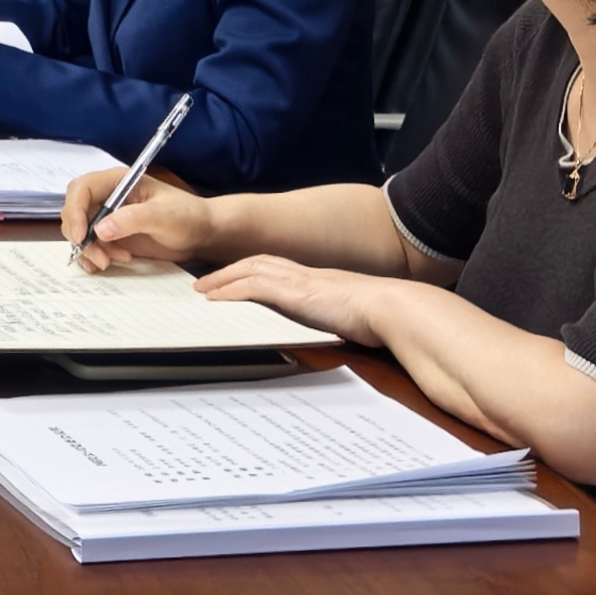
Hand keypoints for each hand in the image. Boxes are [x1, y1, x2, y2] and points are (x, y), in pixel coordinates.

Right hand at [63, 168, 217, 268]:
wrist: (202, 233)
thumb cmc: (188, 215)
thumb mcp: (163, 215)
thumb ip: (132, 219)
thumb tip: (99, 229)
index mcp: (117, 182)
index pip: (81, 189)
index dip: (75, 210)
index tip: (83, 235)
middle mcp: (108, 197)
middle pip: (75, 211)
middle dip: (80, 235)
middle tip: (99, 257)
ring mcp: (108, 217)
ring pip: (80, 231)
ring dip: (88, 249)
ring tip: (109, 261)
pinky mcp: (112, 235)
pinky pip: (90, 245)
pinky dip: (92, 256)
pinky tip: (109, 263)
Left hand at [194, 254, 393, 344]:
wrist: (393, 309)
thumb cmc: (381, 317)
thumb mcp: (352, 315)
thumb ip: (338, 318)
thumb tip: (339, 331)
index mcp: (318, 279)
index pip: (277, 268)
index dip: (252, 271)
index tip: (234, 279)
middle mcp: (305, 274)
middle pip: (257, 263)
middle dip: (229, 271)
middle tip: (205, 283)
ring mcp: (299, 281)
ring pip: (249, 270)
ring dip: (222, 278)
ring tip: (202, 290)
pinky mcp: (295, 293)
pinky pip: (253, 287)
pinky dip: (230, 290)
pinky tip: (214, 299)